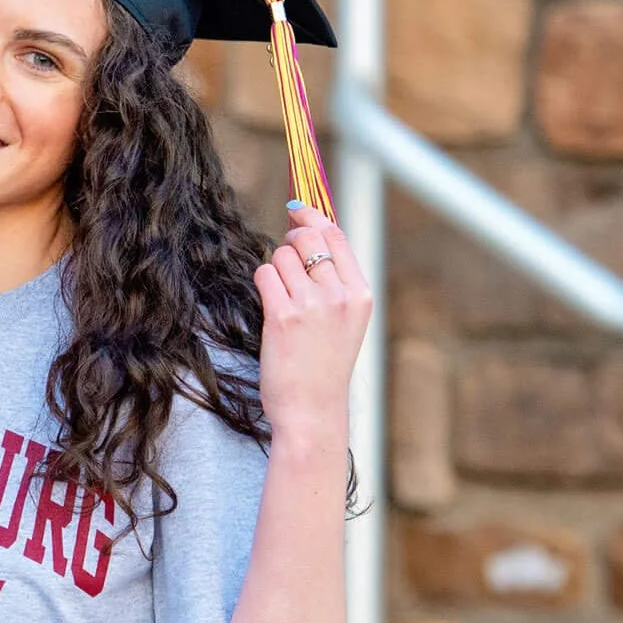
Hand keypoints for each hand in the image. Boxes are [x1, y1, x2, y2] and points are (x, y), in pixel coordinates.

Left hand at [252, 202, 373, 437]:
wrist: (312, 412)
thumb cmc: (323, 366)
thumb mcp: (345, 321)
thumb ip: (335, 281)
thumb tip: (309, 230)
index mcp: (361, 294)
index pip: (336, 235)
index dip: (312, 217)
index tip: (296, 210)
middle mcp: (340, 296)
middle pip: (307, 238)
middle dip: (289, 241)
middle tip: (284, 261)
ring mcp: (312, 305)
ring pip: (281, 255)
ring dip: (274, 268)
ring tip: (281, 298)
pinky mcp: (282, 317)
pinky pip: (264, 274)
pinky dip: (262, 282)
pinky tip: (269, 304)